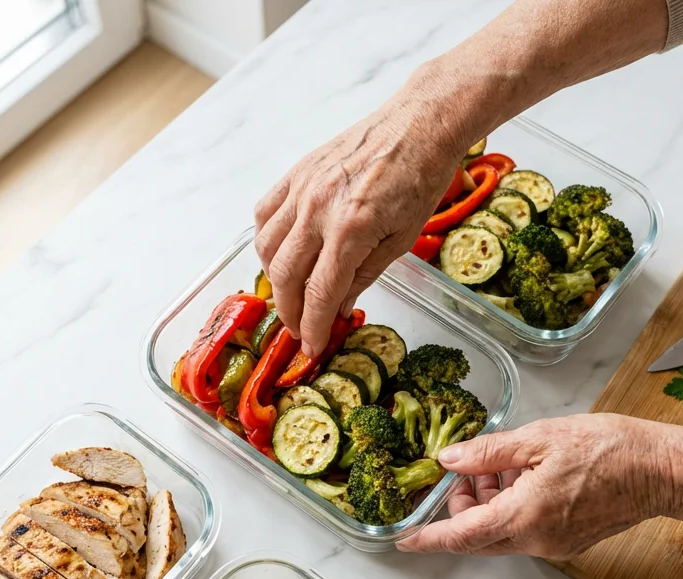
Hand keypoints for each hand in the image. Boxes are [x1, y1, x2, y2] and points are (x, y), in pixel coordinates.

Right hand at [253, 99, 466, 356]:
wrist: (417, 127)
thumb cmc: (418, 181)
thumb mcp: (401, 240)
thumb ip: (364, 275)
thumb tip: (338, 308)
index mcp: (351, 229)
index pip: (320, 293)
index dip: (313, 326)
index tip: (312, 347)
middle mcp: (318, 209)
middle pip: (286, 276)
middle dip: (290, 312)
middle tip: (299, 328)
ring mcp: (302, 189)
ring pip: (267, 247)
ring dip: (274, 280)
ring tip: (291, 295)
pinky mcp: (296, 173)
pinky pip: (264, 213)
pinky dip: (266, 240)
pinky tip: (280, 253)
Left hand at [397, 414, 682, 557]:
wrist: (662, 470)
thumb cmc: (610, 449)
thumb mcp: (540, 439)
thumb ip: (489, 453)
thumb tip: (450, 460)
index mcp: (525, 516)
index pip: (463, 536)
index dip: (429, 538)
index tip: (404, 540)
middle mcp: (537, 540)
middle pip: (479, 536)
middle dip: (461, 509)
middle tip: (464, 472)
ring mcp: (556, 545)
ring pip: (503, 533)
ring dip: (489, 505)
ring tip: (498, 465)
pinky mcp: (570, 540)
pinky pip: (526, 531)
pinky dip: (512, 508)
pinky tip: (523, 476)